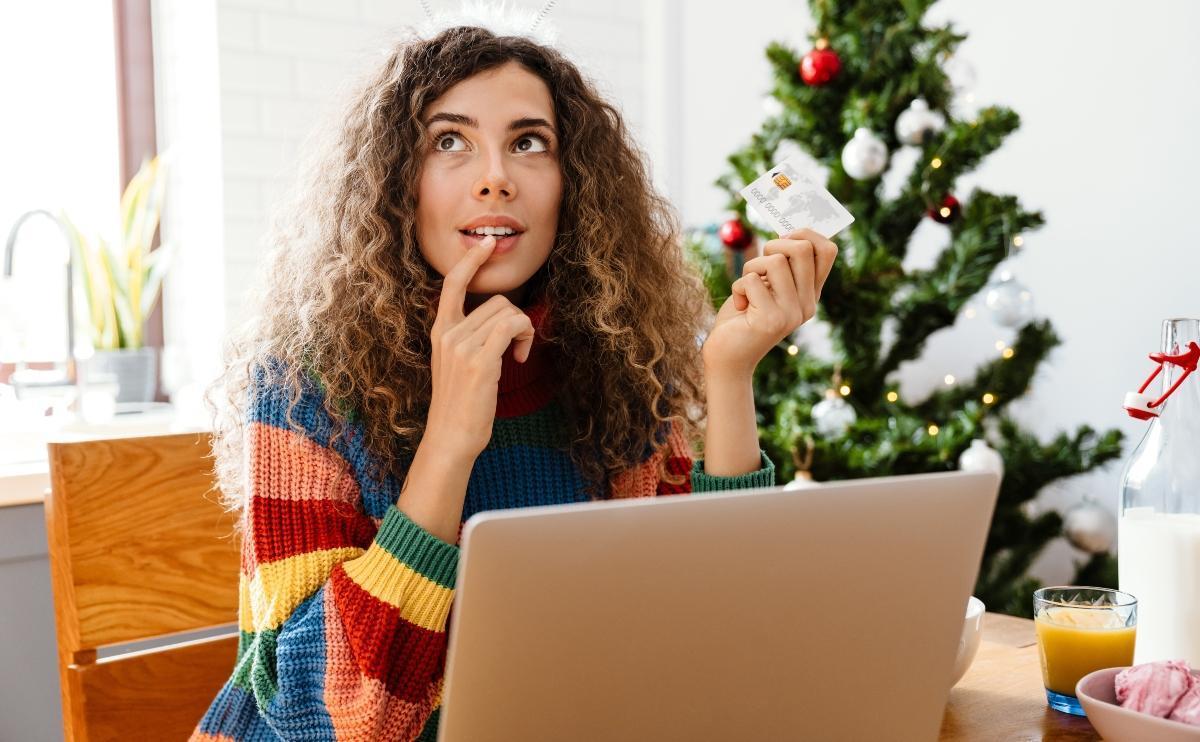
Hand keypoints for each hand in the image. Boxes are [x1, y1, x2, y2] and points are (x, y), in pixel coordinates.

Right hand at [425, 235, 535, 458]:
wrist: (450, 437)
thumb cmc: (460, 404)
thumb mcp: (455, 364)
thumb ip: (468, 339)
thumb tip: (498, 322)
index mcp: (439, 331)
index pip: (452, 283)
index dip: (470, 261)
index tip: (486, 245)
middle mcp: (447, 333)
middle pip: (496, 301)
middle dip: (516, 319)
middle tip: (518, 345)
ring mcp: (462, 346)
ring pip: (508, 313)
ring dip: (524, 330)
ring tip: (518, 355)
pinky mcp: (480, 361)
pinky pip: (512, 326)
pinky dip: (525, 336)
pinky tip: (521, 358)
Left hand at [702, 228, 837, 378]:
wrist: (727, 358)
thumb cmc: (743, 316)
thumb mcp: (767, 286)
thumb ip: (780, 266)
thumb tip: (785, 232)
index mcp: (811, 294)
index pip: (828, 251)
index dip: (806, 233)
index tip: (783, 238)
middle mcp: (807, 304)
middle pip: (802, 248)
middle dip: (774, 246)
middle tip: (759, 266)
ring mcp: (791, 314)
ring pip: (774, 261)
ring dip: (750, 268)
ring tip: (745, 289)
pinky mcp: (770, 321)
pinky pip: (751, 280)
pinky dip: (737, 287)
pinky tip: (739, 306)